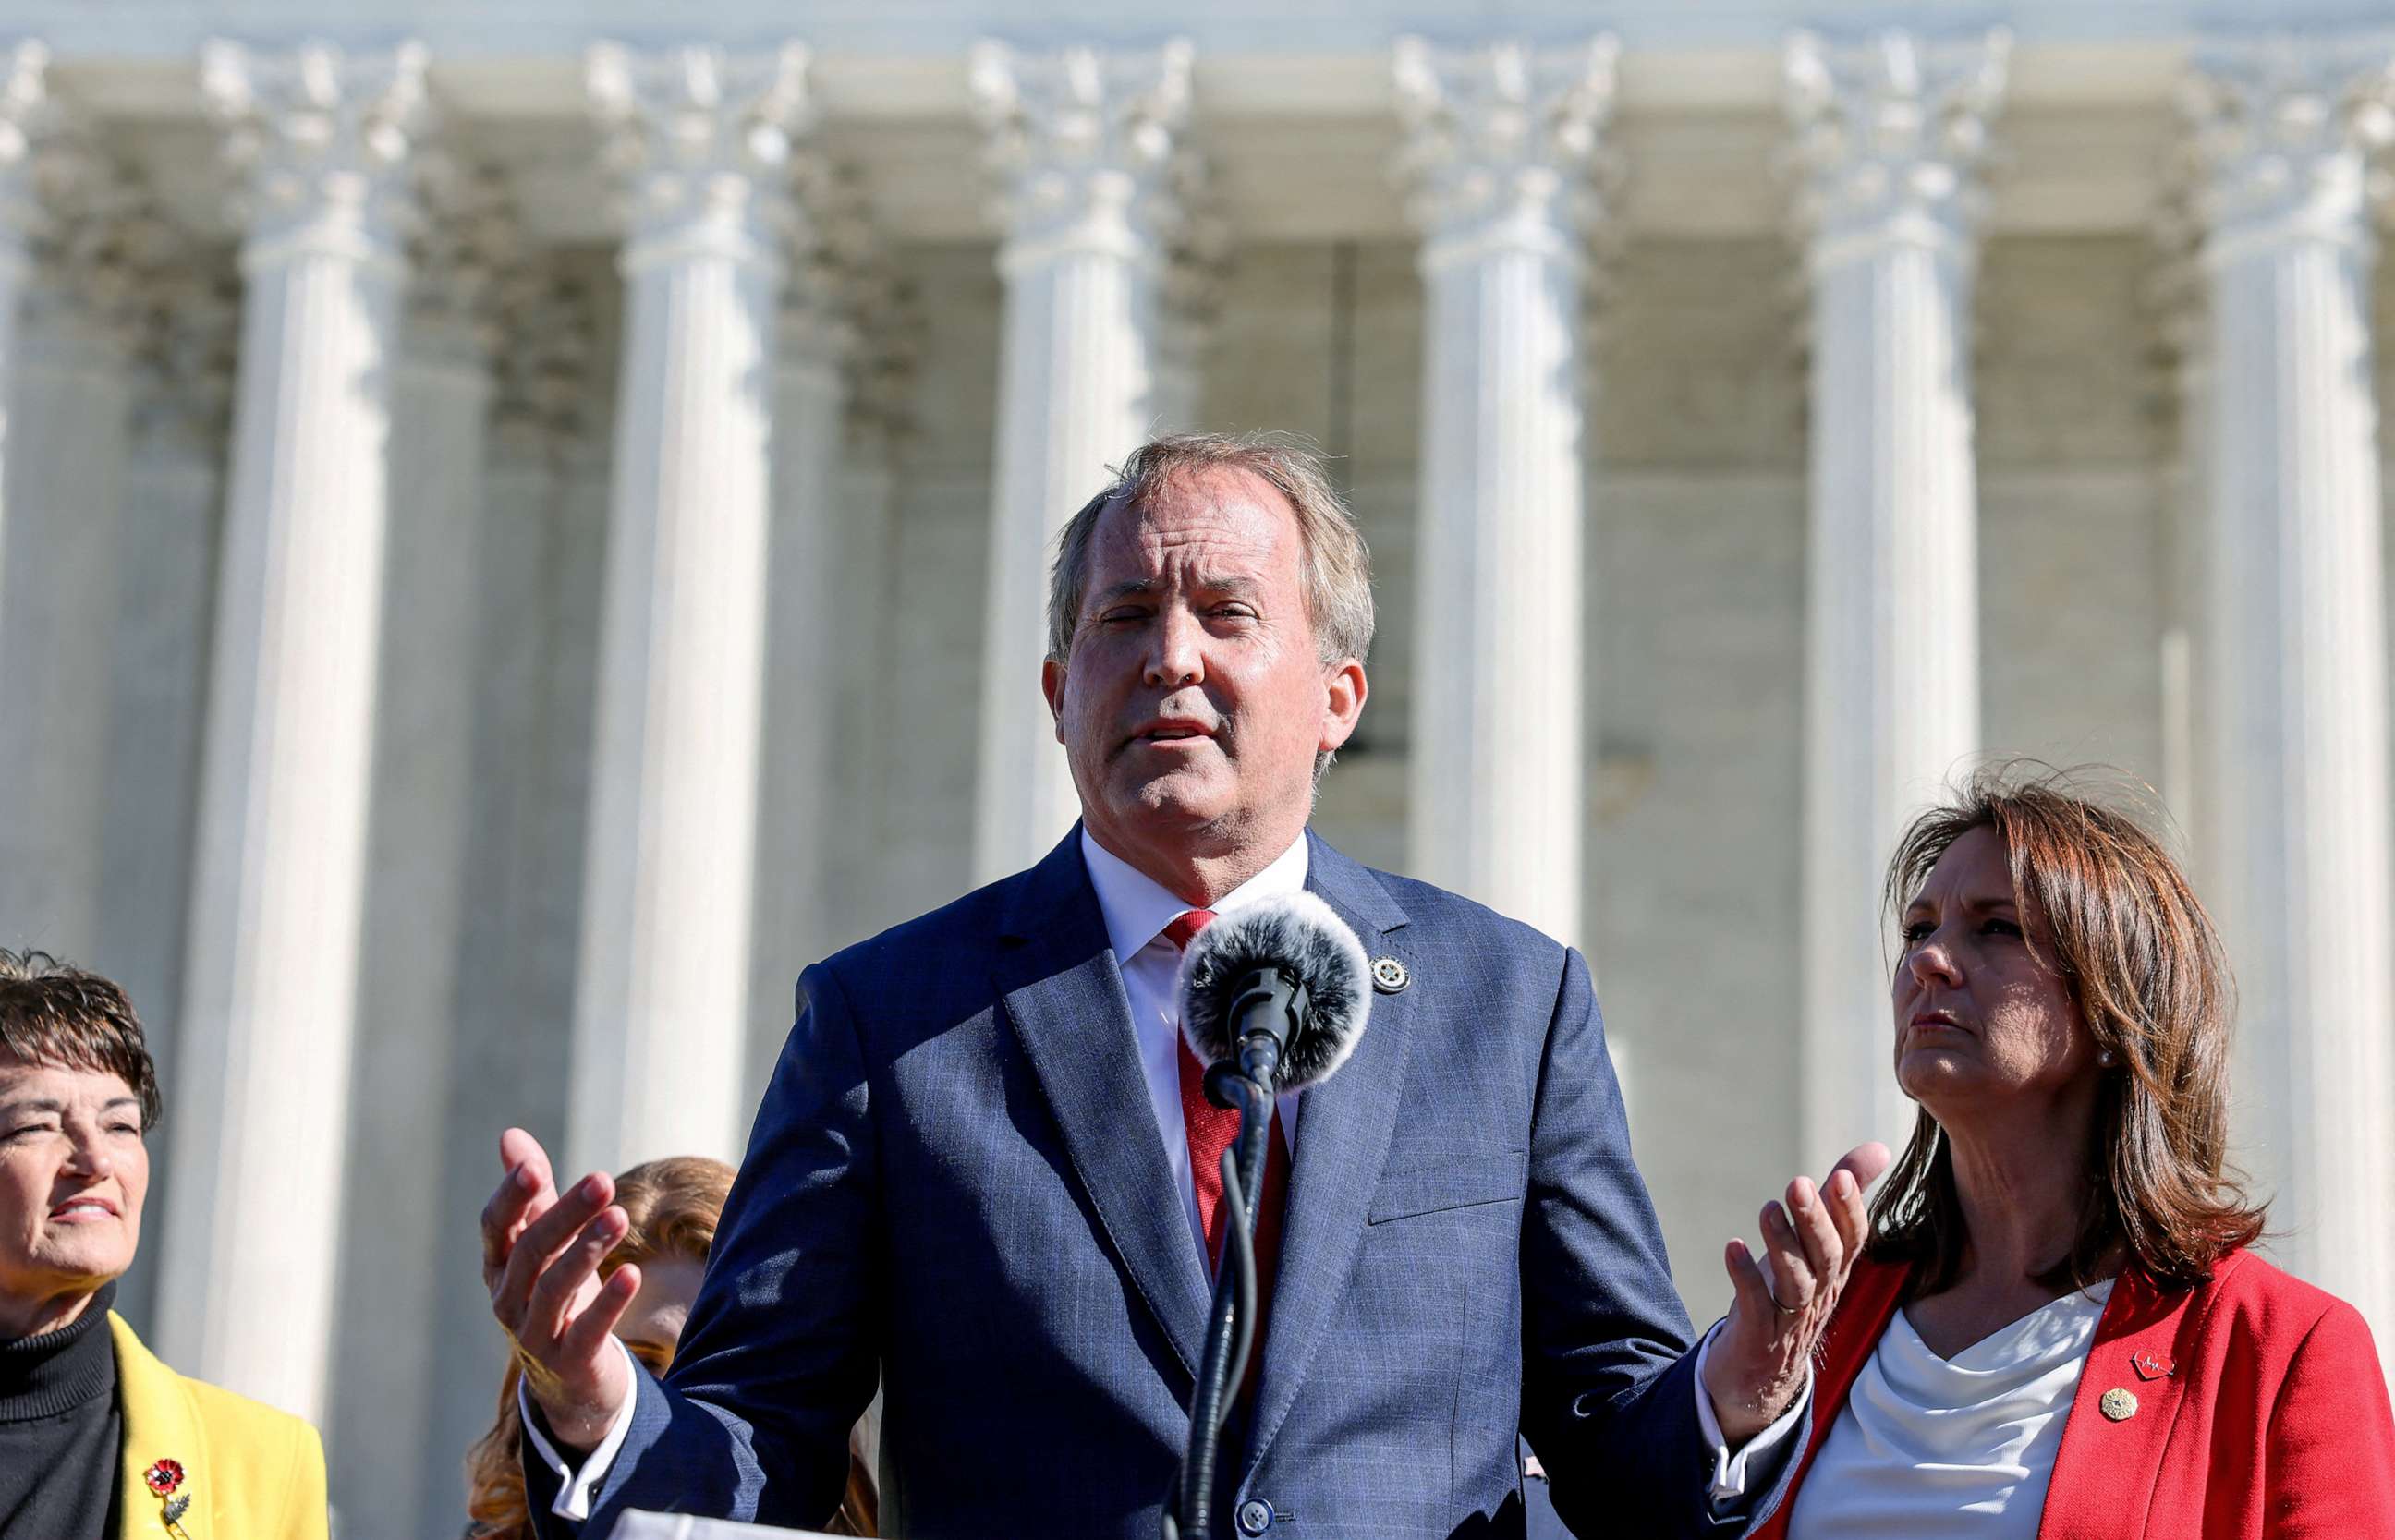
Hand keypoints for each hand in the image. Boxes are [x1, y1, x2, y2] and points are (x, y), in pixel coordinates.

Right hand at [482, 1127, 638, 1452]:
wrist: (570, 1380)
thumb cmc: (556, 1296)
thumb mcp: (545, 1244)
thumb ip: (534, 1194)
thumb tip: (510, 1135)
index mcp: (499, 1266)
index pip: (495, 1226)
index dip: (511, 1196)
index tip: (533, 1166)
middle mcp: (508, 1300)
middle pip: (530, 1251)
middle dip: (565, 1214)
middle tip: (602, 1180)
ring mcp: (533, 1335)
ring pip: (555, 1288)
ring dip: (588, 1250)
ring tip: (620, 1217)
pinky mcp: (568, 1363)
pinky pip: (586, 1332)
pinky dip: (608, 1303)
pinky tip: (633, 1275)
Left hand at [1700, 1141, 1892, 1445]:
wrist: (1761, 1378)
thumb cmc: (1791, 1298)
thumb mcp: (1817, 1246)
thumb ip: (1842, 1198)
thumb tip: (1879, 1147)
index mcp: (1836, 1271)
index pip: (1853, 1240)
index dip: (1849, 1210)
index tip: (1841, 1175)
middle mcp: (1820, 1293)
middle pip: (1826, 1258)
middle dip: (1815, 1220)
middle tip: (1798, 1184)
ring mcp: (1791, 1318)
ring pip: (1796, 1282)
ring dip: (1782, 1244)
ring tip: (1768, 1208)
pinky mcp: (1758, 1335)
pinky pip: (1755, 1305)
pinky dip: (1746, 1277)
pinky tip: (1733, 1248)